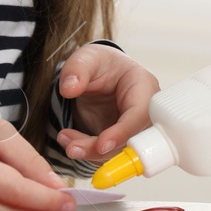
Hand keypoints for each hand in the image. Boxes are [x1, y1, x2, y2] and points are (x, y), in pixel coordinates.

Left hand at [53, 42, 158, 163]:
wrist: (98, 74)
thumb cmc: (100, 64)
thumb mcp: (86, 58)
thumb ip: (77, 69)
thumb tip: (69, 88)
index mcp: (143, 86)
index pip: (139, 113)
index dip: (123, 132)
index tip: (102, 145)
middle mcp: (145, 110)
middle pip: (130, 139)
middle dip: (100, 149)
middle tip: (72, 148)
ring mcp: (134, 127)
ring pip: (118, 150)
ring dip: (90, 152)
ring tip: (65, 140)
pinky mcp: (122, 139)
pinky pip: (107, 153)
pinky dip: (87, 151)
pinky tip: (69, 139)